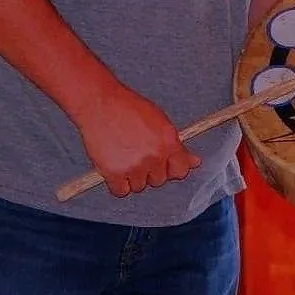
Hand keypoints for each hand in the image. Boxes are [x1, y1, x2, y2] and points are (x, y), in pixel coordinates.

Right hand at [73, 83, 200, 197]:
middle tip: (136, 153)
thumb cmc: (128, 107)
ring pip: (140, 186)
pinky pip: (121, 191)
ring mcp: (135, 166)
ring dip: (132, 177)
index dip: (171, 168)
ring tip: (123, 155)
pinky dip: (117, 183)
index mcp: (169, 141)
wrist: (100, 103)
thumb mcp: (159, 121)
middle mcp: (155, 155)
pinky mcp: (115, 173)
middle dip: (150, 170)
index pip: (181, 170)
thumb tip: (194, 162)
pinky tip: (114, 167)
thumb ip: (176, 145)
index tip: (164, 165)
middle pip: (159, 180)